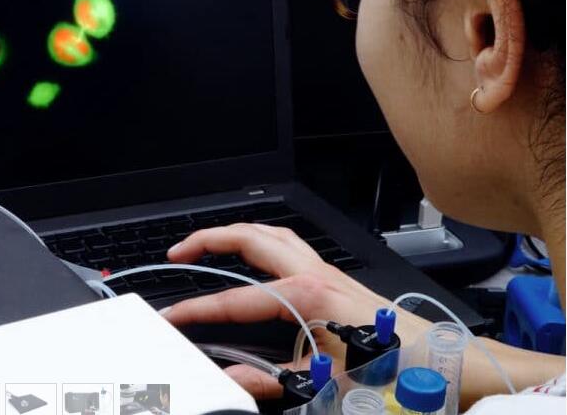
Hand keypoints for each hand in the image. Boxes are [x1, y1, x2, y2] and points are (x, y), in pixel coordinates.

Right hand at [160, 223, 430, 398]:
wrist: (444, 364)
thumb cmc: (395, 370)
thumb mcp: (327, 384)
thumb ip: (273, 381)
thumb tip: (232, 378)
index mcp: (307, 296)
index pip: (237, 300)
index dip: (198, 310)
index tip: (172, 316)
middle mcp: (315, 273)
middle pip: (250, 238)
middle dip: (208, 239)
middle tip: (177, 252)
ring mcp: (327, 270)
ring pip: (271, 232)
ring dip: (235, 232)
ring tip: (207, 242)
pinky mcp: (336, 277)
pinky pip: (291, 243)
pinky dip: (263, 239)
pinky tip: (255, 254)